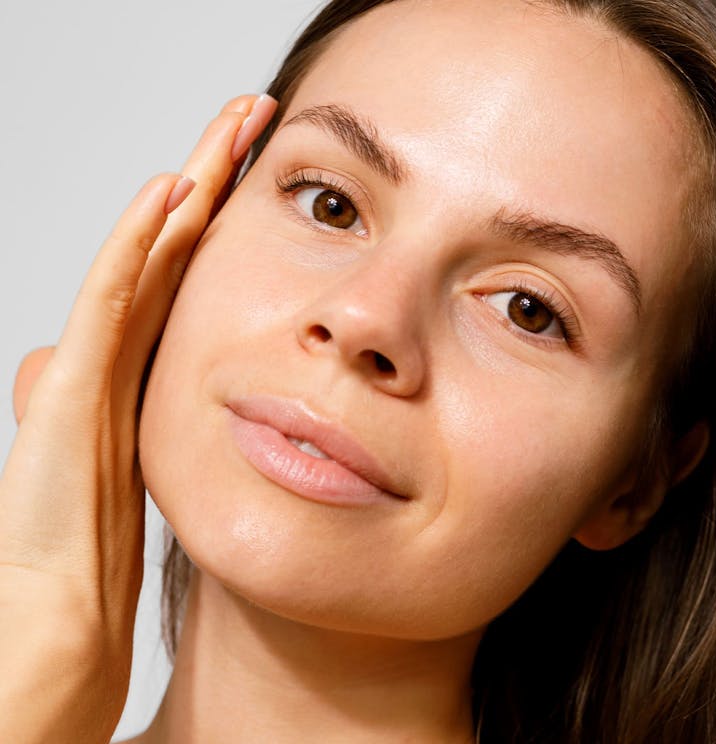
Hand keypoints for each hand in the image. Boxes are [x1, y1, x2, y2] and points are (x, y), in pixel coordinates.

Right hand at [0, 93, 277, 743]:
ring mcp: (90, 372)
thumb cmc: (80, 563)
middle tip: (252, 112)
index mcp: (139, 375)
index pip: (185, 276)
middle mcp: (115, 359)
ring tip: (231, 125)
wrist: (49, 633)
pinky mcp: (72, 398)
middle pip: (170, 250)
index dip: (217, 218)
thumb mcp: (117, 473)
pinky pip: (113, 310)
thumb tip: (63, 363)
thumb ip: (100, 415)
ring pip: (145, 261)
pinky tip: (169, 196)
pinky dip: (138, 249)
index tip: (261, 167)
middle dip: (210, 176)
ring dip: (188, 188)